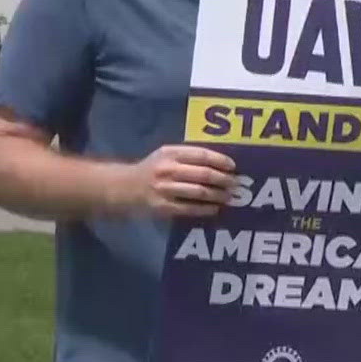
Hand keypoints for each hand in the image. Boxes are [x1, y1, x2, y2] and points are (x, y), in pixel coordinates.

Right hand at [112, 145, 236, 216]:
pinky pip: (189, 208)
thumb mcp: (166, 155)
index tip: (233, 166)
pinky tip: (215, 209)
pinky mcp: (163, 206)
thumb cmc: (153, 169)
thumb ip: (189, 156)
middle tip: (236, 184)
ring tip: (229, 197)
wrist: (124, 187)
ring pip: (199, 192)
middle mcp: (168, 169)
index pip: (202, 155)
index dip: (220, 160)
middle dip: (224, 180)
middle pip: (204, 174)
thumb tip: (221, 162)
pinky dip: (205, 209)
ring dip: (218, 195)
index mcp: (171, 153)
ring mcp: (165, 189)